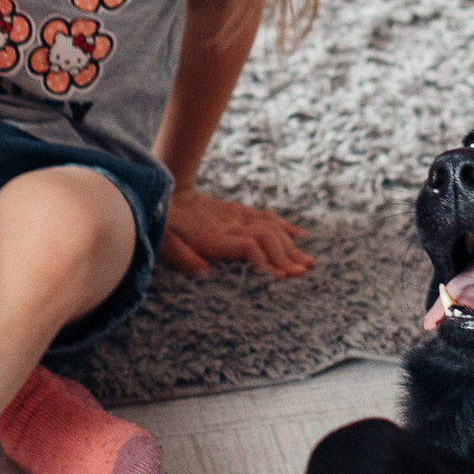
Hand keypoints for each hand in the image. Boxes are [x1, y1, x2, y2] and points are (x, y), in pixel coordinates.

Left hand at [161, 189, 313, 278]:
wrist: (165, 195)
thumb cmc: (164, 226)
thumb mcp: (164, 243)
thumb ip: (183, 258)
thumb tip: (204, 272)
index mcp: (213, 236)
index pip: (248, 245)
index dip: (264, 261)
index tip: (276, 277)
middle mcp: (230, 224)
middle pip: (267, 237)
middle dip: (286, 257)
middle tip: (301, 274)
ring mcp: (237, 215)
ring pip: (271, 227)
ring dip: (291, 245)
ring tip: (308, 262)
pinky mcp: (239, 210)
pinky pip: (267, 216)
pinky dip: (286, 226)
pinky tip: (302, 236)